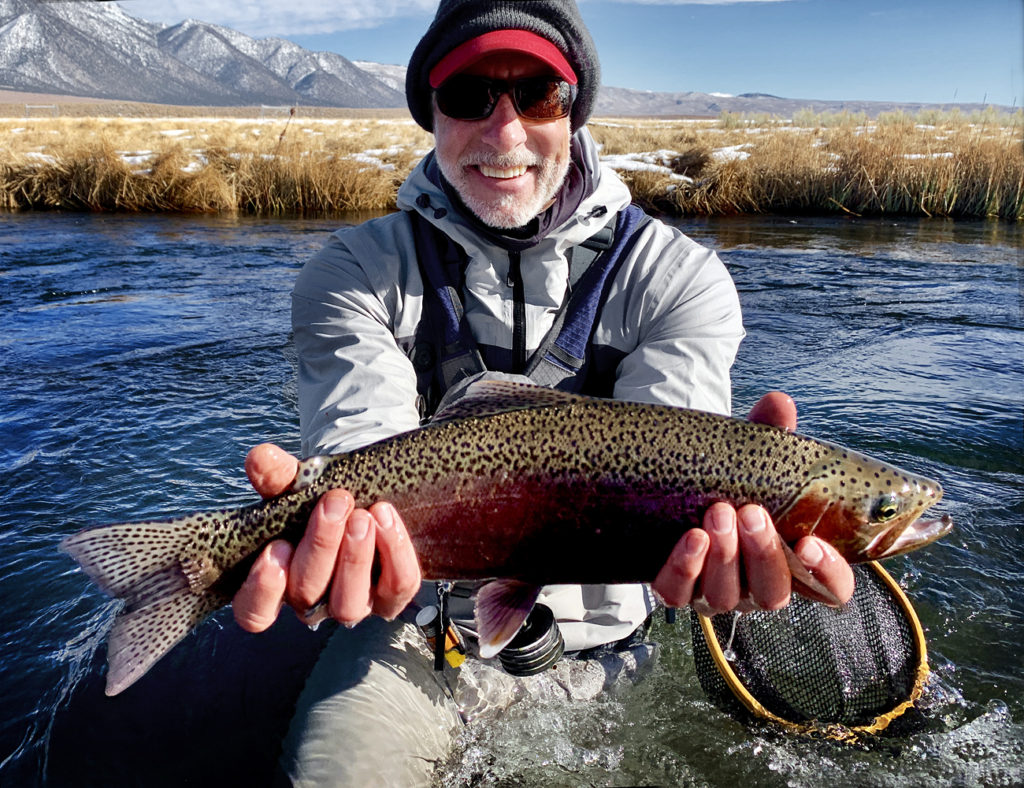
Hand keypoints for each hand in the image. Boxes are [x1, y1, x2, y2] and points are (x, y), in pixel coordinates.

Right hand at [232, 443, 421, 632]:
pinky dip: (394, 552)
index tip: (276, 546)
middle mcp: (312, 603)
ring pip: (348, 603)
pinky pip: (397, 586)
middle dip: (321, 547)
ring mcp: (351, 604)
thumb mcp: (297, 486)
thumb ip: (277, 476)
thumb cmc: (319, 501)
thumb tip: (261, 457)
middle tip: (334, 503)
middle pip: (307, 594)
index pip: (255, 612)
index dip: (263, 589)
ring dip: (355, 558)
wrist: (365, 499)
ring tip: (363, 516)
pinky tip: (386, 516)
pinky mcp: (390, 598)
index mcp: (278, 583)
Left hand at [652, 392, 854, 614]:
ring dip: (724, 557)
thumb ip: (771, 435)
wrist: (676, 488)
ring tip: (718, 512)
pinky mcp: (678, 591)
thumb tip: (778, 403)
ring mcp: (717, 593)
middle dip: (763, 552)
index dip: (829, 574)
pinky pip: (679, 594)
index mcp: (791, 561)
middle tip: (750, 513)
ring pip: (727, 596)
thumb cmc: (731, 480)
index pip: (830, 589)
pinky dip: (684, 568)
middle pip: (772, 592)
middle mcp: (757, 586)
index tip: (811, 542)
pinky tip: (690, 537)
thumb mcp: (753, 458)